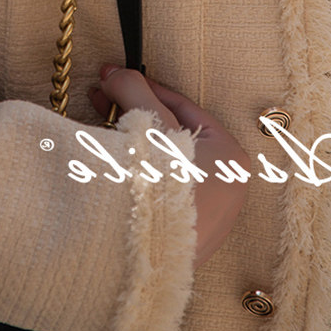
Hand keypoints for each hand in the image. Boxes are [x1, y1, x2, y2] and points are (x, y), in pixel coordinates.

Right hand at [90, 66, 250, 267]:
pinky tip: (111, 170)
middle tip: (101, 99)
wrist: (140, 257)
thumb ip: (135, 92)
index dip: (147, 89)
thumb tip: (116, 73)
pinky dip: (138, 179)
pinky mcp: (183, 244)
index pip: (184, 110)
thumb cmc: (160, 187)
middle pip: (174, 139)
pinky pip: (160, 197)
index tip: (118, 77)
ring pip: (166, 169)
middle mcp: (227, 189)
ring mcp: (207, 221)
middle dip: (135, 116)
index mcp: (231, 156)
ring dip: (133, 147)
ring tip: (99, 132)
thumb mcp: (149, 127)